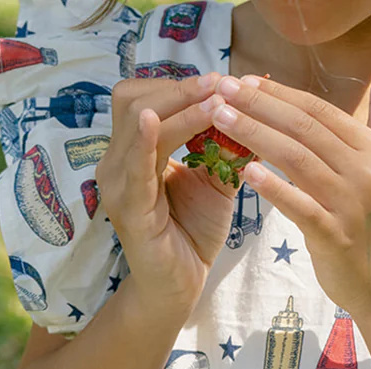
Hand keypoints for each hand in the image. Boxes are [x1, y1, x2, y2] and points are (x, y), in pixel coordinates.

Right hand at [95, 73, 241, 317]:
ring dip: (179, 107)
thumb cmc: (193, 233)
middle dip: (180, 88)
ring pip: (137, 122)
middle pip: (134, 98)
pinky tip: (157, 121)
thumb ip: (225, 149)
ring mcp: (118, 184)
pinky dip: (144, 141)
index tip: (223, 79)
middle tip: (221, 84)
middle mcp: (118, 161)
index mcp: (134, 150)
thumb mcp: (215, 182)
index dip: (182, 85)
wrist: (181, 286)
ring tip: (214, 100)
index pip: (148, 97)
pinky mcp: (127, 209)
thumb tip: (253, 109)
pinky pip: (132, 168)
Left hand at [208, 58, 370, 320]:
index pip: (320, 112)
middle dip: (259, 107)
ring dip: (255, 136)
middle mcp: (365, 173)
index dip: (281, 94)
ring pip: (296, 161)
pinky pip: (299, 206)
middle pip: (304, 130)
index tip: (247, 81)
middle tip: (223, 90)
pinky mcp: (334, 237)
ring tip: (221, 119)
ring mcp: (350, 206)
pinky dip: (273, 188)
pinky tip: (246, 172)